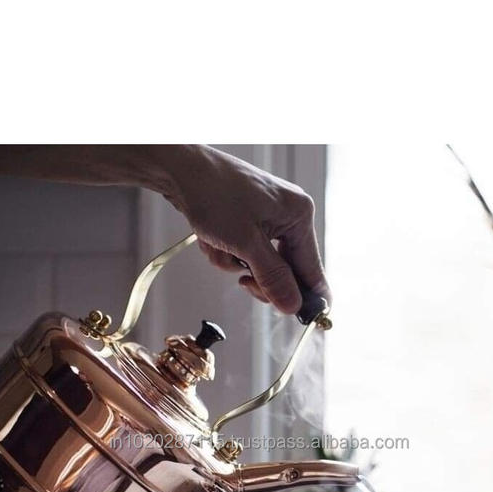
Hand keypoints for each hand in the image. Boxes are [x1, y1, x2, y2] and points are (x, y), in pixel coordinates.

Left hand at [158, 146, 330, 314]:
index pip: (312, 269)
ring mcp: (268, 218)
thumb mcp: (245, 244)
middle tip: (243, 280)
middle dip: (256, 275)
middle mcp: (289, 215)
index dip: (308, 297)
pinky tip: (211, 237)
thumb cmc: (213, 195)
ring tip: (217, 243)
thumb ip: (272, 278)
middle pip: (285, 271)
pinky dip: (225, 252)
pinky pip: (243, 252)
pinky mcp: (248, 220)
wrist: (179, 169)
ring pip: (259, 265)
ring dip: (234, 262)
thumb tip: (293, 307)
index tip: (308, 322)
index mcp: (299, 215)